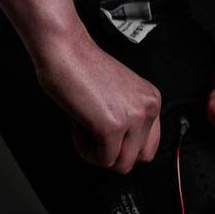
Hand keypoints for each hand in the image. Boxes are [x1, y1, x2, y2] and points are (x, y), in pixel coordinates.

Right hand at [33, 24, 162, 173]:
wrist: (64, 49)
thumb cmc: (81, 66)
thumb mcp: (120, 94)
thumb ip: (129, 116)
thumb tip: (124, 147)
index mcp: (150, 98)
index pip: (150, 145)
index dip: (124, 146)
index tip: (107, 136)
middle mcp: (147, 107)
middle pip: (139, 158)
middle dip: (114, 153)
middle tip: (95, 134)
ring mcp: (132, 117)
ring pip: (122, 164)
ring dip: (98, 153)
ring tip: (84, 126)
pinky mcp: (112, 126)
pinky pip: (102, 160)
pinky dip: (85, 149)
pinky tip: (77, 125)